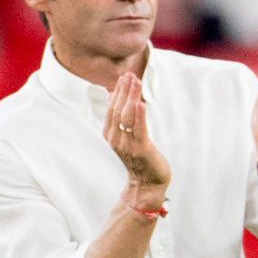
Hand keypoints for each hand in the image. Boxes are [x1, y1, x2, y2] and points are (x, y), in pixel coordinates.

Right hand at [104, 71, 169, 198]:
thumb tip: (118, 98)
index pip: (112, 108)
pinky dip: (139, 115)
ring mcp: (127, 145)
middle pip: (118, 109)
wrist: (146, 183)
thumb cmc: (139, 158)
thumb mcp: (126, 137)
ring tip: (136, 82)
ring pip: (127, 116)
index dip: (117, 92)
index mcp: (110, 135)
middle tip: (130, 74)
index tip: (123, 77)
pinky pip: (139, 129)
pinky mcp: (140, 149)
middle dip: (124, 90)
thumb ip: (122, 120)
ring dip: (131, 97)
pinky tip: (141, 103)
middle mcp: (115, 139)